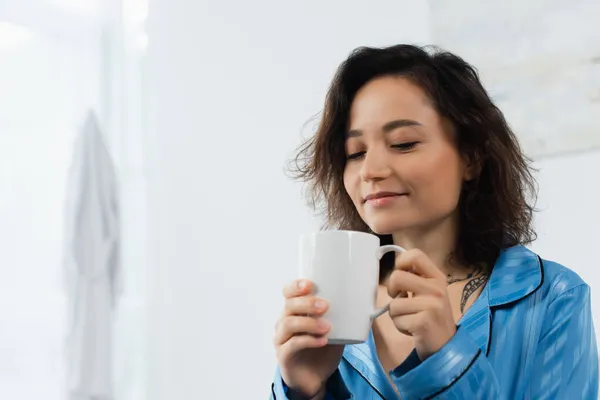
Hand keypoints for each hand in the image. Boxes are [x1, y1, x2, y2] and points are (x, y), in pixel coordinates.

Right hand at [274, 279, 343, 398]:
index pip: (288, 292)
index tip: (309, 284)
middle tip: (325, 306)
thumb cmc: (322, 350)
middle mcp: (284, 322)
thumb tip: (364, 300)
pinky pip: (292, 344)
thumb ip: (342, 316)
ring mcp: (281, 339)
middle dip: (307, 303)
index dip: (295, 286)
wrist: (314, 378)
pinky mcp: (284, 356)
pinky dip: (308, 341)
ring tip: (327, 327)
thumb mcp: (334, 329)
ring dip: (309, 323)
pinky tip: (323, 341)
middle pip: (289, 306)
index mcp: (294, 311)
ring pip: (288, 323)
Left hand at [387, 249, 456, 359]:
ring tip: (411, 319)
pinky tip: (413, 329)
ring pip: (394, 303)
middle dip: (392, 291)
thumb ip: (415, 279)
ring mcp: (432, 305)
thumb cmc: (431, 317)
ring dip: (397, 315)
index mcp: (437, 277)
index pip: (415, 255)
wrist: (446, 346)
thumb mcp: (428, 293)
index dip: (400, 263)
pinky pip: (397, 319)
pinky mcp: (424, 322)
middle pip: (397, 277)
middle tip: (400, 300)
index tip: (400, 276)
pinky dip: (400, 326)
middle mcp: (437, 289)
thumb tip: (394, 268)